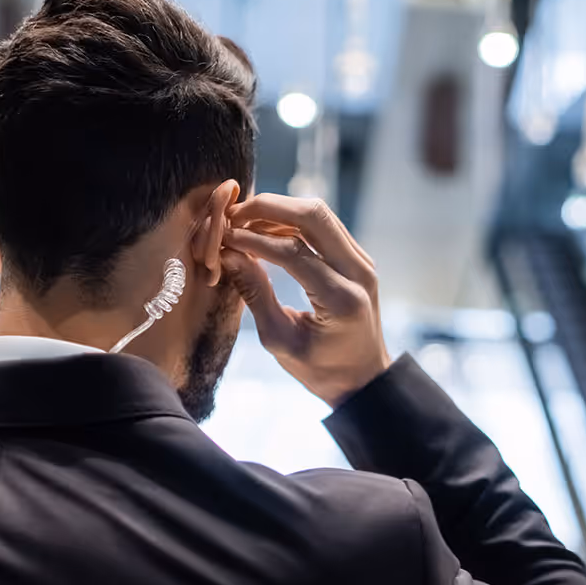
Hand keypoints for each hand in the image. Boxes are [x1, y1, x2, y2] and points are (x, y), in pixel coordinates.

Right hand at [219, 195, 390, 407]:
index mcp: (341, 301)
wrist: (364, 377)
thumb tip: (227, 253)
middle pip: (312, 215)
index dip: (252, 239)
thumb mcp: (280, 341)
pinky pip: (324, 225)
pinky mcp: (358, 258)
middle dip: (267, 207)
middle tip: (231, 216)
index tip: (221, 237)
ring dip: (279, 209)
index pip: (292, 252)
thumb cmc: (320, 370)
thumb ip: (255, 294)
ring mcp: (363, 262)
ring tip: (243, 222)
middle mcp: (359, 274)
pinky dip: (292, 219)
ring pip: (319, 213)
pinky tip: (264, 230)